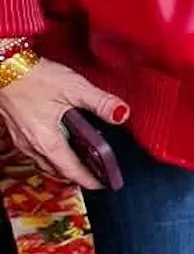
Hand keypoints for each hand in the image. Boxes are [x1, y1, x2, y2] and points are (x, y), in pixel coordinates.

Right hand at [0, 56, 128, 188]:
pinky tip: (59, 144)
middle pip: (56, 169)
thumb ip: (100, 103)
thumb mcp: (75, 88)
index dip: (88, 178)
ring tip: (80, 163)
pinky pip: (35, 152)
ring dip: (61, 167)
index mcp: (48, 141)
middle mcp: (32, 146)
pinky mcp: (16, 131)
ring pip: (43, 162)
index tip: (102, 184)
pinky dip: (50, 155)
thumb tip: (123, 115)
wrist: (4, 68)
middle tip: (95, 175)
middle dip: (75, 175)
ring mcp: (21, 140)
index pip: (71, 169)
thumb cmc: (37, 78)